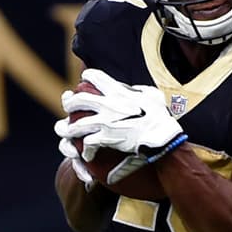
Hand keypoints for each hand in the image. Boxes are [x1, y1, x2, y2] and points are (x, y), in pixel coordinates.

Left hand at [56, 68, 183, 160]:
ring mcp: (105, 122)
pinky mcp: (106, 138)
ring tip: (69, 131)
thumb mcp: (153, 95)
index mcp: (117, 91)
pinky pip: (88, 143)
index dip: (87, 77)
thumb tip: (135, 90)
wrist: (161, 137)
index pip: (93, 76)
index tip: (84, 80)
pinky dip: (86, 150)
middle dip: (70, 103)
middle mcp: (107, 104)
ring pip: (77, 124)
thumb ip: (140, 90)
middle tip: (69, 106)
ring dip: (70, 129)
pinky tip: (87, 154)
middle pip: (78, 100)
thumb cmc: (161, 117)